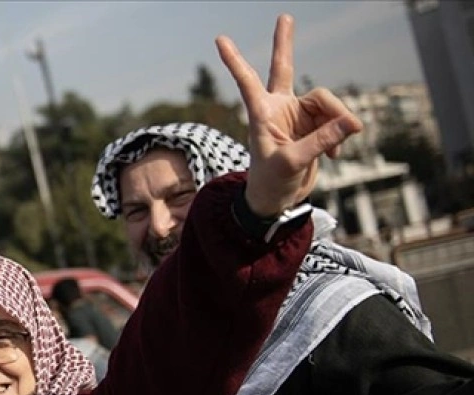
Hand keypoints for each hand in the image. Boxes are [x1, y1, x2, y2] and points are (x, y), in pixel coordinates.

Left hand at [216, 15, 363, 216]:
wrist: (278, 200)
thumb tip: (350, 122)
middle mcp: (279, 108)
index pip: (247, 81)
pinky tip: (335, 156)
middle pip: (285, 68)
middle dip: (284, 43)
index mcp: (261, 114)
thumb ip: (321, 141)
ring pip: (327, 102)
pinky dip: (341, 135)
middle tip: (284, 16)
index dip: (235, 60)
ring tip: (338, 148)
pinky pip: (337, 120)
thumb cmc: (272, 184)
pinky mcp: (315, 125)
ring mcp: (298, 114)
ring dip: (339, 121)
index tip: (219, 39)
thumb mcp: (292, 163)